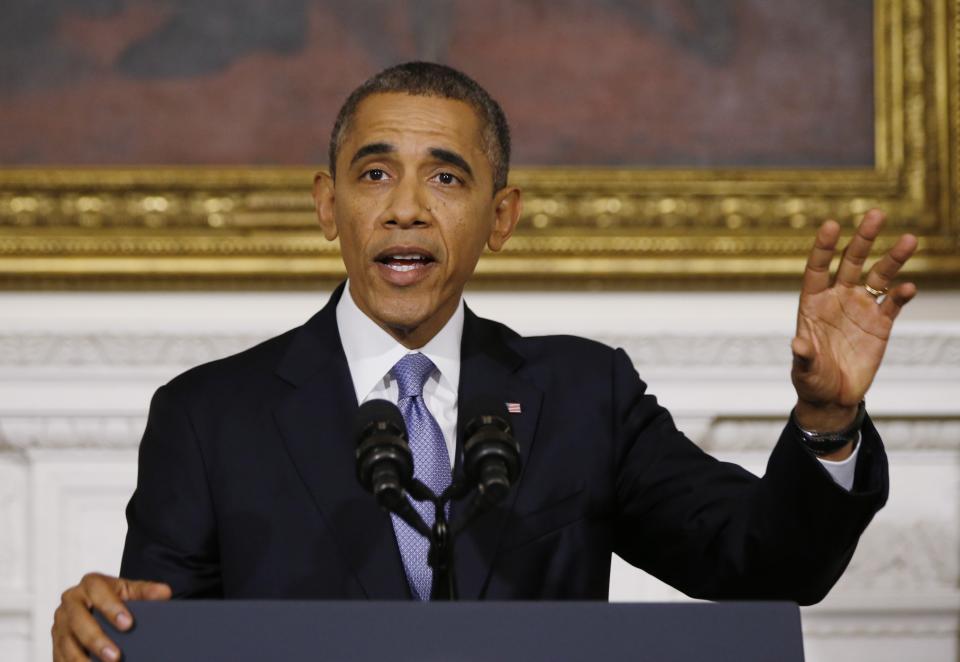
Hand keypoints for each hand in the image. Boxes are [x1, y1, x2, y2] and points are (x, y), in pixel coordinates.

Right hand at [52, 572, 170, 661]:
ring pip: (67, 644)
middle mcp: (70, 601)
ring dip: (82, 660)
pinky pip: (60, 658)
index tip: (128, 624)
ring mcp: (60, 623)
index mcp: (91, 583)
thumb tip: (164, 593)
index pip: (99, 593)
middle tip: (116, 656)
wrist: (96, 605)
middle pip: (79, 621)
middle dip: (97, 640)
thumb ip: (146, 591)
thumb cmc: (116, 597)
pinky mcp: (55, 642)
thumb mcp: (130, 591)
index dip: (112, 608)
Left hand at [792, 209, 917, 430]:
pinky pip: (892, 303)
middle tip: (876, 214)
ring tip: (909, 239)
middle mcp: (837, 299)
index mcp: (812, 303)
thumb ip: (803, 357)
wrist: (833, 397)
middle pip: (851, 263)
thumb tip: (797, 345)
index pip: (817, 269)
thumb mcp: (803, 370)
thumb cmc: (811, 379)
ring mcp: (860, 308)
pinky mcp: (880, 324)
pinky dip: (901, 295)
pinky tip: (909, 287)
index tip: (832, 225)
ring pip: (878, 276)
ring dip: (893, 258)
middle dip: (863, 239)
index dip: (824, 247)